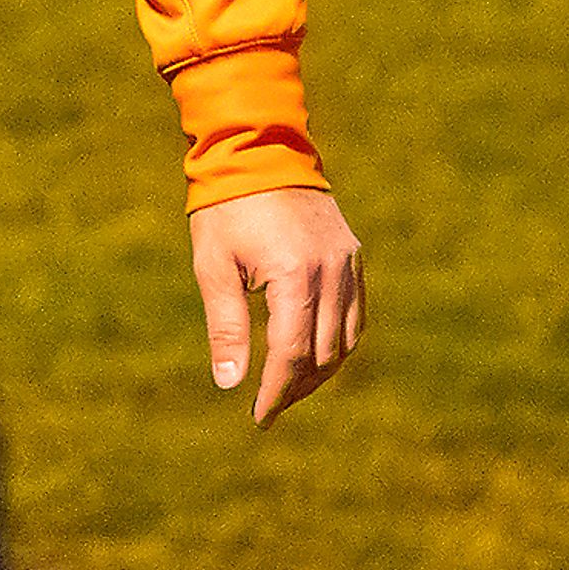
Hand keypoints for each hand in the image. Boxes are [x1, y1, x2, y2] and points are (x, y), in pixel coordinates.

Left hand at [190, 187, 364, 426]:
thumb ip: (225, 327)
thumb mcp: (213, 267)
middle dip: (296, 386)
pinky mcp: (353, 257)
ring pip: (346, 339)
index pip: (292, 352)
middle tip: (269, 406)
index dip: (276, 390)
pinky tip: (313, 355)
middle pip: (324, 353)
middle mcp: (331, 273)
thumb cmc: (225, 211)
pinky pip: (355, 315)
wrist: (258, 153)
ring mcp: (348, 264)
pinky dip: (337, 342)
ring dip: (321, 370)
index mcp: (294, 275)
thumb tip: (230, 383)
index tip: (259, 416)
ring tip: (288, 388)